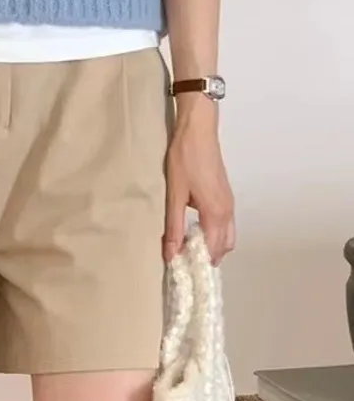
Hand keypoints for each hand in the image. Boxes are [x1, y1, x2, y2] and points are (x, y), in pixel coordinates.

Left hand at [163, 96, 235, 264]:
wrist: (198, 131)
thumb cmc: (185, 160)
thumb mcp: (175, 194)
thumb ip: (174, 226)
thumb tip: (171, 255)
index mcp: (216, 214)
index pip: (213, 250)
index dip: (200, 263)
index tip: (184, 270)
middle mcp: (227, 212)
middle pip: (225, 246)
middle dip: (209, 257)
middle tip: (187, 260)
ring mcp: (229, 202)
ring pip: (228, 235)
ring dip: (214, 245)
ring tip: (190, 246)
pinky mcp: (226, 194)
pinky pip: (226, 223)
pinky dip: (216, 233)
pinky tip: (196, 228)